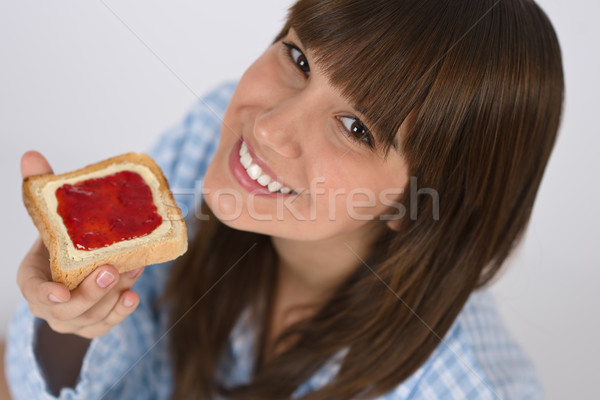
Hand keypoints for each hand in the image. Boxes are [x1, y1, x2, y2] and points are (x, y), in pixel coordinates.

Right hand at [18, 151, 143, 338]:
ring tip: (133, 269)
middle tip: (110, 270)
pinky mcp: (94, 324)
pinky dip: (121, 312)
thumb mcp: (51, 219)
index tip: (61, 291)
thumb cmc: (61, 244)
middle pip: (67, 309)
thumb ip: (41, 191)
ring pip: (91, 317)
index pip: (33, 291)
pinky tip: (134, 295)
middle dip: (90, 292)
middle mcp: (51, 304)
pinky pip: (106, 325)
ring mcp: (72, 318)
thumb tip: (32, 155)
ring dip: (113, 295)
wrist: (72, 273)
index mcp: (34, 277)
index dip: (45, 294)